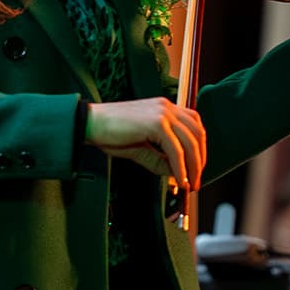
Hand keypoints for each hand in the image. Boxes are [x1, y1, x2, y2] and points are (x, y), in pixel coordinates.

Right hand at [86, 98, 206, 191]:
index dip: (200, 148)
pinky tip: (178, 179)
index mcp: (164, 108)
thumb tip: (175, 173)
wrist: (90, 123)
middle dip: (200, 160)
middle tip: (196, 180)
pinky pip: (175, 150)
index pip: (194, 125)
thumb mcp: (140, 147)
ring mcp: (162, 113)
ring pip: (190, 142)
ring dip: (193, 166)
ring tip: (189, 182)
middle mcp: (166, 107)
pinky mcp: (156, 123)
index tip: (196, 167)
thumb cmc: (109, 132)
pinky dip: (180, 167)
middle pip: (197, 134)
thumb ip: (159, 159)